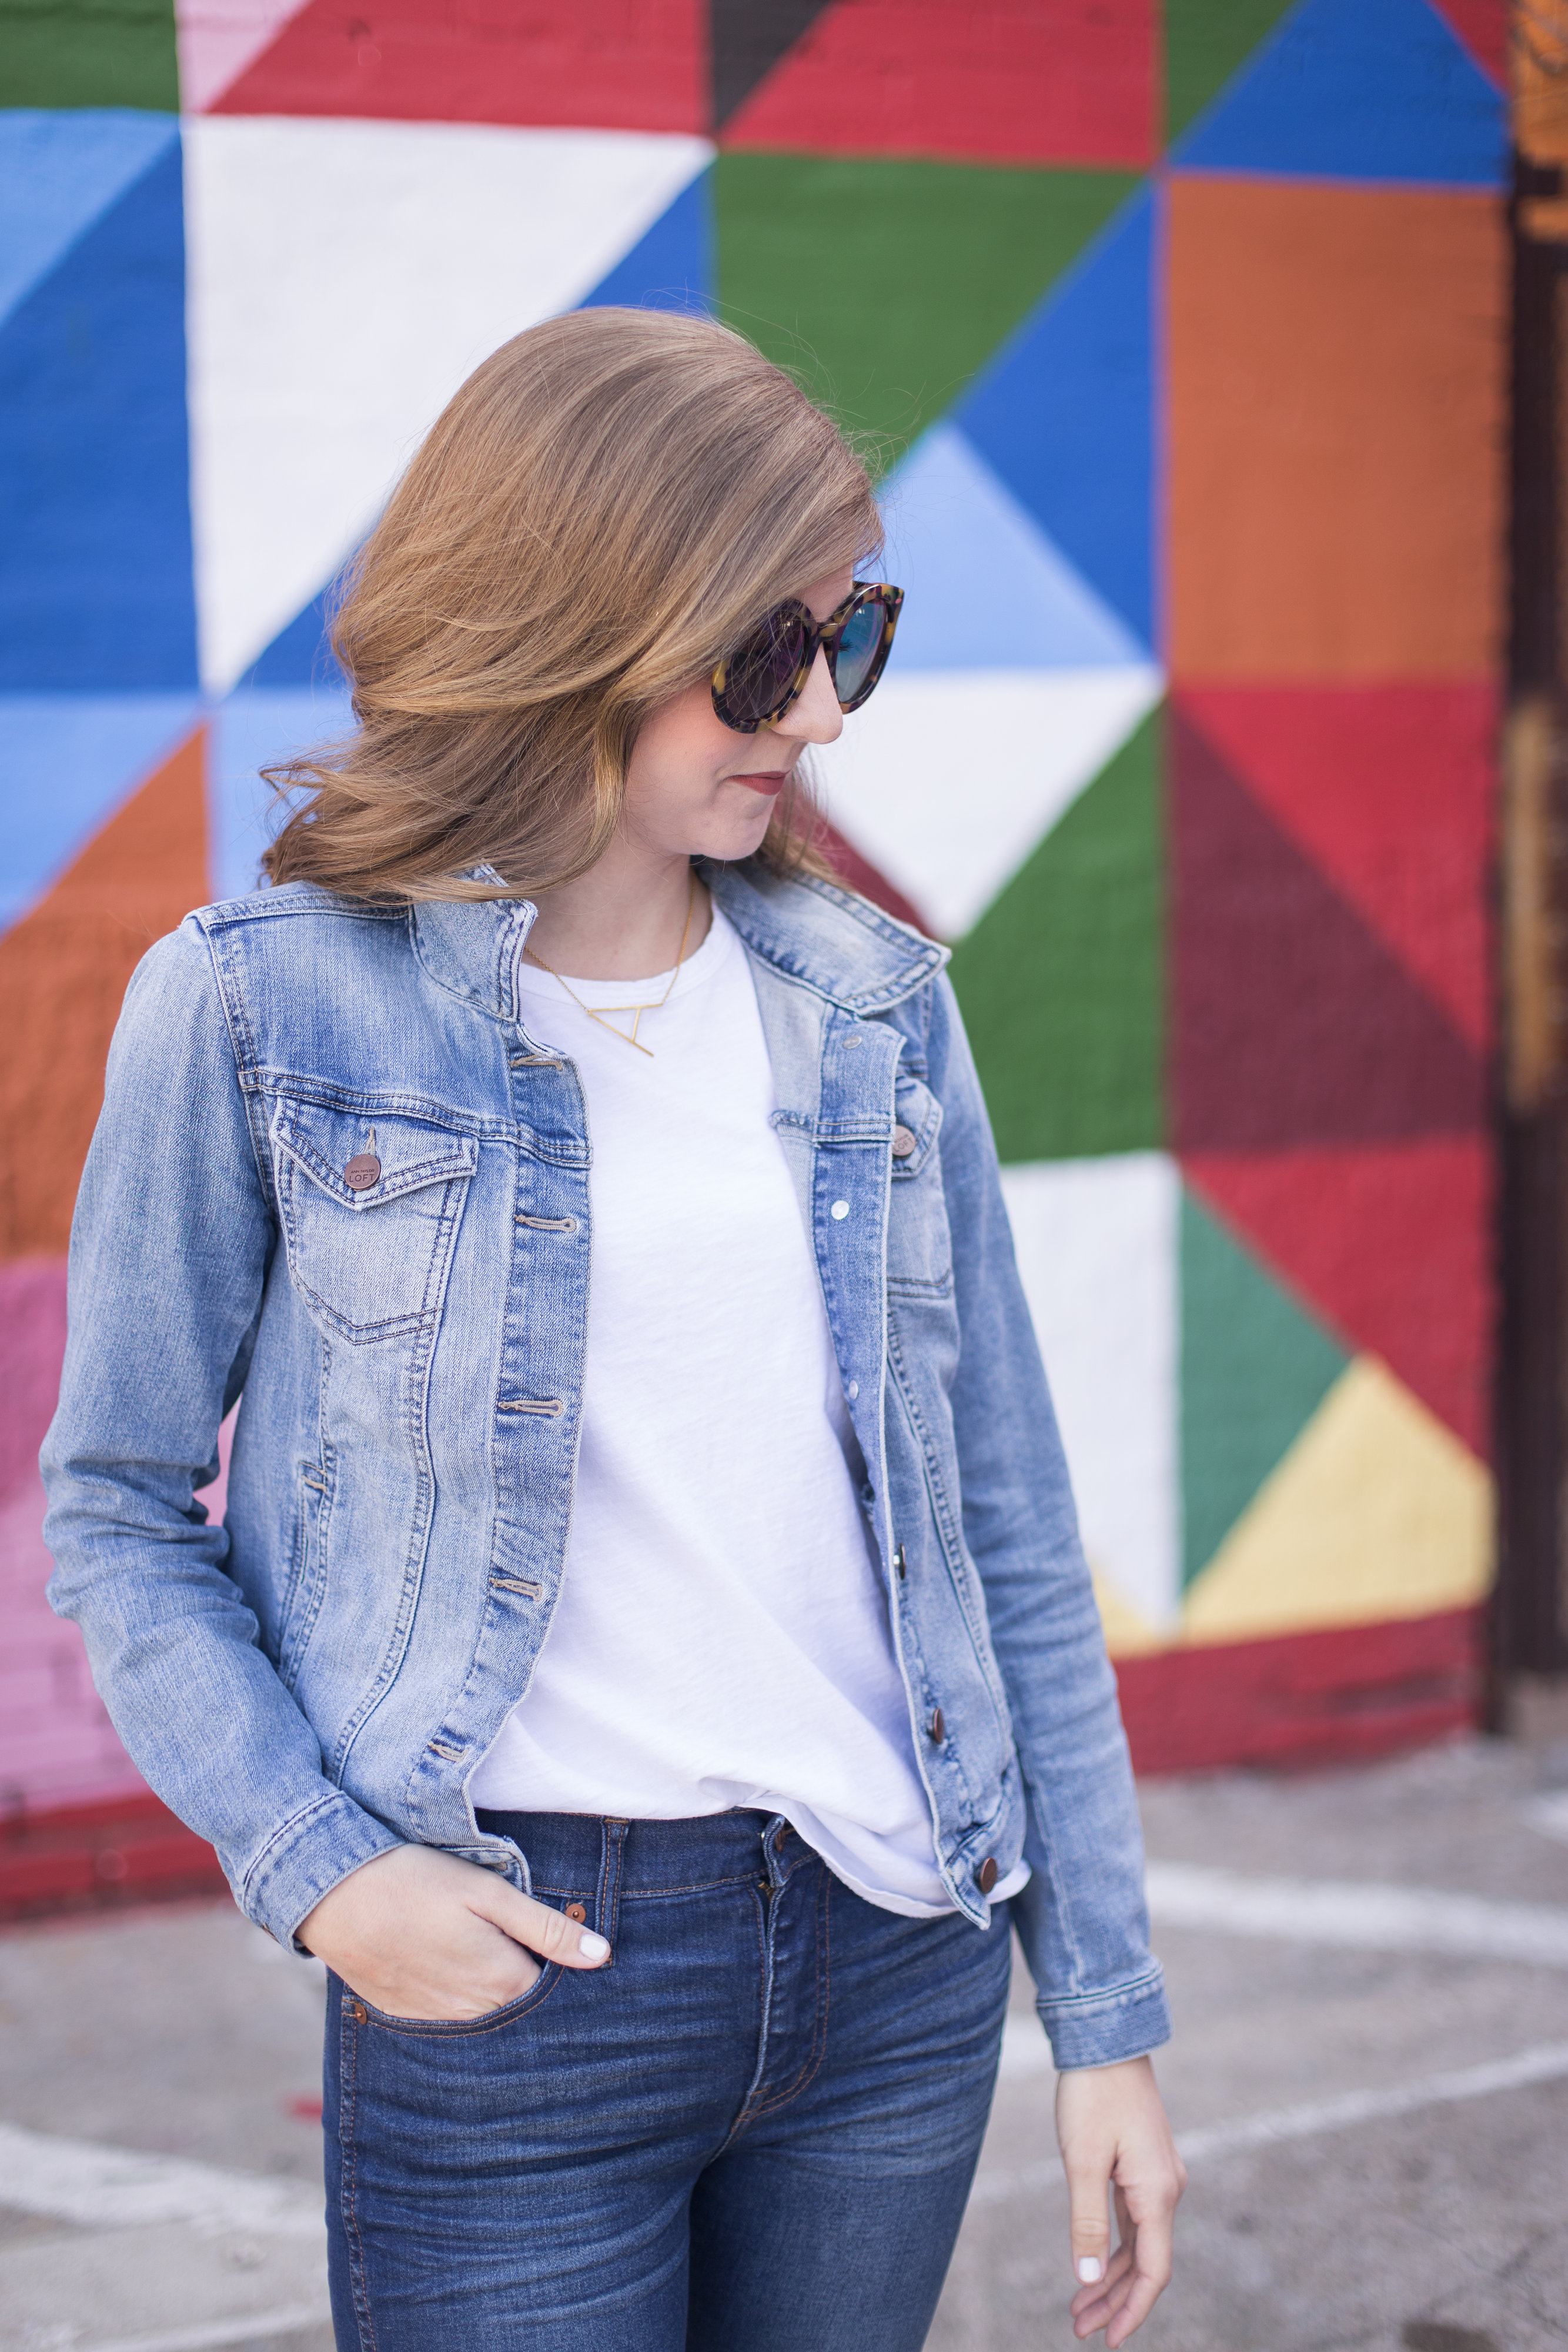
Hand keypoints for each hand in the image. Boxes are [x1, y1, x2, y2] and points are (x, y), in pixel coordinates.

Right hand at [296, 1842, 610, 2019]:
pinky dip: (457, 1999)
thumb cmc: (416, 1883)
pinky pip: (447, 2018)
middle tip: (523, 1946)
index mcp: (501, 1984)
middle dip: (529, 1984)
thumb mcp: (489, 1894)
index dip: (562, 1970)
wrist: (334, 1895)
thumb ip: (546, 1928)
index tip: (564, 1947)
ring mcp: (435, 2021)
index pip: (553, 1994)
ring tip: (483, 1952)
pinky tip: (448, 1966)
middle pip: (519, 2009)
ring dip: (492, 1993)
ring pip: (484, 2016)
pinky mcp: (405, 2016)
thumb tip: (600, 1955)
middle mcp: (472, 2015)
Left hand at [1056, 2055, 1184, 2344]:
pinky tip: (1092, 2264)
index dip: (1132, 2310)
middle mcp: (1167, 2190)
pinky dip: (1113, 2247)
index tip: (1109, 2341)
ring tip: (1079, 2308)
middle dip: (1114, 2301)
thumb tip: (1086, 2282)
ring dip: (1111, 2277)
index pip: (1153, 2271)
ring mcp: (1158, 2178)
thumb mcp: (1081, 2161)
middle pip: (1146, 2263)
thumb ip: (1086, 2223)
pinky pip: (1134, 2220)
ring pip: (1139, 2244)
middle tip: (1080, 2330)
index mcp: (1157, 2193)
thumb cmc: (1092, 2096)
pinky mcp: (1145, 2166)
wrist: (1106, 2041)